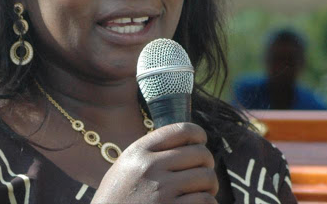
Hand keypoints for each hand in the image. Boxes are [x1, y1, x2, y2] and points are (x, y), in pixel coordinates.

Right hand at [91, 123, 217, 203]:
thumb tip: (186, 144)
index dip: (198, 134)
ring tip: (200, 192)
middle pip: (200, 153)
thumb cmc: (117, 200)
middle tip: (201, 174)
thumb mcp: (125, 168)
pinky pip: (206, 201)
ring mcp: (162, 190)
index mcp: (138, 151)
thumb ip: (150, 153)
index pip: (181, 130)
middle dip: (207, 163)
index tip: (201, 142)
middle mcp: (150, 167)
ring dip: (209, 186)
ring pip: (207, 177)